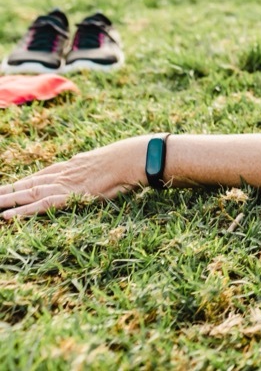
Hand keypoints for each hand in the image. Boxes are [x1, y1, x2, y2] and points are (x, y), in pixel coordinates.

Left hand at [0, 137, 145, 218]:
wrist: (133, 157)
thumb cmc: (127, 159)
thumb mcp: (106, 162)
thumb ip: (95, 168)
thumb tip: (94, 171)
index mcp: (72, 166)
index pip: (40, 176)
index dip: (23, 183)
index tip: (8, 188)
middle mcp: (63, 174)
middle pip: (27, 184)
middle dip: (6, 191)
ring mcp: (64, 184)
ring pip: (26, 194)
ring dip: (6, 200)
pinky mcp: (69, 195)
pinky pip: (41, 205)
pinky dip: (23, 211)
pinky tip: (7, 217)